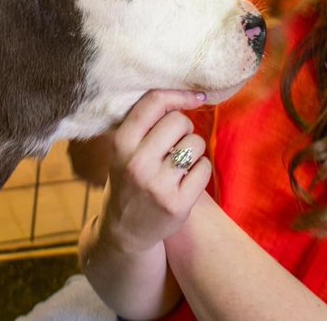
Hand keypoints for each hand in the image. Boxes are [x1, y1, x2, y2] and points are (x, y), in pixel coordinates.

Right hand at [98, 89, 211, 254]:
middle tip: (177, 142)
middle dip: (185, 128)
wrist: (125, 231)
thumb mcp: (123, 151)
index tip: (196, 96)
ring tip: (179, 163)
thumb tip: (186, 94)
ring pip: (196, 143)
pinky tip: (186, 179)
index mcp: (121, 145)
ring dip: (193, 150)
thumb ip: (145, 124)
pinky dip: (200, 170)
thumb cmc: (129, 180)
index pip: (154, 103)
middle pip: (180, 121)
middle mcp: (137, 164)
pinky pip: (204, 168)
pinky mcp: (178, 204)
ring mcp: (158, 186)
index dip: (179, 94)